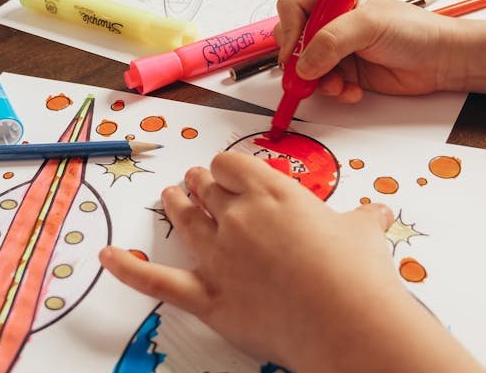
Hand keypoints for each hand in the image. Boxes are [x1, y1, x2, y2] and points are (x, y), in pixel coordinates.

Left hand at [99, 152, 430, 371]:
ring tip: (170, 197)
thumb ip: (363, 218)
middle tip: (200, 183)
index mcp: (273, 192)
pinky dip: (128, 270)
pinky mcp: (210, 297)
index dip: (228, 168)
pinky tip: (106, 258)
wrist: (349, 321)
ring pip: (184, 220)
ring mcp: (220, 257)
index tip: (232, 174)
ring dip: (175, 205)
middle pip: (206, 187)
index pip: (232, 163)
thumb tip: (378, 212)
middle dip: (202, 182)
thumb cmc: (358, 274)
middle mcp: (239, 217)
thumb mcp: (364, 233)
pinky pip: (158, 281)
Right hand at [275, 0, 464, 102]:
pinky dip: (334, 92)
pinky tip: (353, 91)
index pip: (293, 8)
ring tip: (339, 85)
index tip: (294, 51)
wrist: (441, 60)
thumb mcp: (369, 26)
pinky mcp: (348, 73)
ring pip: (307, 68)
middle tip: (308, 76)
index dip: (288, 29)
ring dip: (318, 81)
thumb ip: (332, 41)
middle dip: (299, 61)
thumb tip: (304, 64)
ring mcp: (339, 50)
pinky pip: (325, 86)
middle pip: (294, 41)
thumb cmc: (414, 30)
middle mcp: (334, 23)